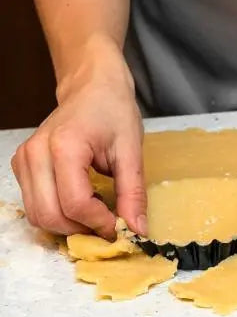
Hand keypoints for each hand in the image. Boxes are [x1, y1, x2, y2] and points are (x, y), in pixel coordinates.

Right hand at [10, 37, 145, 239]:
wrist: (92, 86)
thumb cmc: (114, 110)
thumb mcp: (131, 150)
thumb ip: (132, 192)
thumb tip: (136, 230)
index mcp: (65, 146)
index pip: (75, 203)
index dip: (99, 223)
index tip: (121, 228)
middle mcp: (36, 154)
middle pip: (50, 215)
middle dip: (82, 229)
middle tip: (110, 226)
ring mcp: (24, 160)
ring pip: (38, 215)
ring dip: (68, 225)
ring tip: (98, 213)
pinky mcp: (21, 165)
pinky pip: (34, 204)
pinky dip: (57, 213)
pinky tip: (82, 201)